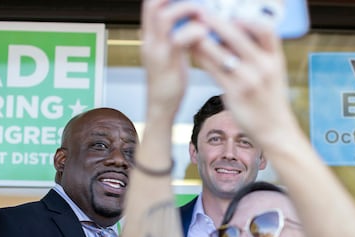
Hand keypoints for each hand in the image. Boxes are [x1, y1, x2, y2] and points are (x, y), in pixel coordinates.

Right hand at [140, 0, 207, 116]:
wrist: (160, 109)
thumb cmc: (169, 84)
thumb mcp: (171, 55)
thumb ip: (177, 38)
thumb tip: (194, 23)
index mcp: (150, 36)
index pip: (151, 4)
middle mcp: (149, 40)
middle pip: (153, 4)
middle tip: (197, 3)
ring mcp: (156, 51)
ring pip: (165, 17)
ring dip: (187, 10)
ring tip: (203, 15)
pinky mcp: (167, 63)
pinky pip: (178, 40)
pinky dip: (194, 32)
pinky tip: (205, 33)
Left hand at [186, 12, 296, 146]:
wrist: (275, 130)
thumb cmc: (270, 100)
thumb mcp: (272, 74)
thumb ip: (257, 55)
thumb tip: (232, 36)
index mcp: (275, 59)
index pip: (266, 30)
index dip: (248, 20)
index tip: (233, 16)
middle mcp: (263, 67)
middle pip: (238, 36)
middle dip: (216, 22)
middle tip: (200, 14)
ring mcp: (249, 81)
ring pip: (220, 53)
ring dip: (202, 40)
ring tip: (190, 32)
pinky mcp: (235, 93)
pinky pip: (213, 70)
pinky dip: (202, 58)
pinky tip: (194, 52)